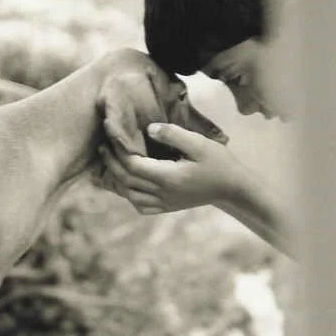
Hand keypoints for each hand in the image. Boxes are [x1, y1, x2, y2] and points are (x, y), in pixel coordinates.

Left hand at [100, 123, 240, 214]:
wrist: (233, 188)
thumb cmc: (218, 163)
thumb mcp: (200, 143)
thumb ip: (173, 135)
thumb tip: (149, 129)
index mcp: (167, 177)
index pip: (132, 165)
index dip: (117, 150)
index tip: (109, 135)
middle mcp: (162, 193)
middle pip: (126, 180)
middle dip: (111, 163)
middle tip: (103, 147)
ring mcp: (165, 202)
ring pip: (130, 195)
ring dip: (117, 180)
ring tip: (111, 163)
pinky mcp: (168, 207)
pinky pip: (141, 206)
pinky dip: (130, 195)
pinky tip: (128, 184)